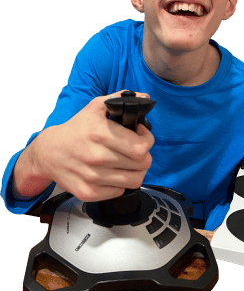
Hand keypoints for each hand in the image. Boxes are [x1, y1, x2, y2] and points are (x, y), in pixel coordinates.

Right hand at [13, 91, 154, 201]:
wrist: (49, 152)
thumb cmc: (76, 129)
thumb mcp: (94, 108)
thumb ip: (120, 99)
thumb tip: (145, 97)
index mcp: (100, 133)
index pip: (141, 147)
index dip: (147, 140)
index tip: (141, 136)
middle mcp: (96, 157)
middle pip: (142, 164)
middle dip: (143, 156)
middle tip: (135, 150)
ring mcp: (92, 177)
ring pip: (135, 180)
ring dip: (135, 171)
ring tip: (127, 162)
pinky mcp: (89, 193)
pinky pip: (120, 191)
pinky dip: (121, 183)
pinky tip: (113, 172)